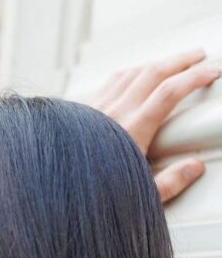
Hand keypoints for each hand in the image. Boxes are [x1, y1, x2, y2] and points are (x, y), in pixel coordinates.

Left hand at [92, 48, 218, 201]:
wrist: (52, 192)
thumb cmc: (89, 200)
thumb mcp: (137, 198)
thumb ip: (169, 183)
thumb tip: (193, 167)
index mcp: (131, 133)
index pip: (169, 92)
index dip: (194, 77)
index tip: (211, 72)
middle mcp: (112, 115)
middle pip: (152, 72)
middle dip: (180, 60)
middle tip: (199, 56)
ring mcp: (95, 110)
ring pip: (130, 73)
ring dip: (155, 64)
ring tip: (172, 63)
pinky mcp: (81, 113)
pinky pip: (109, 83)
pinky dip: (129, 73)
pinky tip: (136, 75)